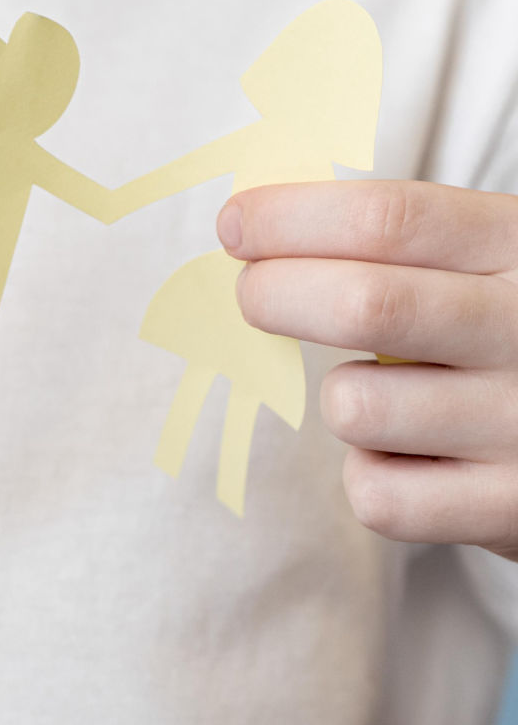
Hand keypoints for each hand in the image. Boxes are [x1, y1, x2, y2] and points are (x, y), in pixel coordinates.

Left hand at [221, 180, 517, 560]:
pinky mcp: (510, 507)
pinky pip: (378, 494)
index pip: (388, 219)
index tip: (234, 224)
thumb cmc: (506, 324)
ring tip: (383, 392)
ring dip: (342, 397)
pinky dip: (370, 475)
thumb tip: (250, 224)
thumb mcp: (488, 256)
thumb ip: (394, 237)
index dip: (289, 218)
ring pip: (356, 407)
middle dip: (275, 294)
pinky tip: (408, 454)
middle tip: (254, 293)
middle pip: (364, 306)